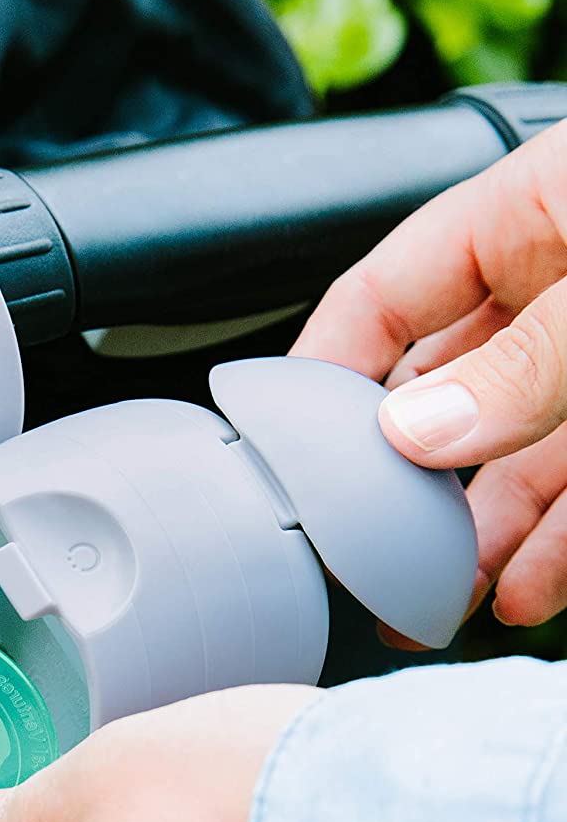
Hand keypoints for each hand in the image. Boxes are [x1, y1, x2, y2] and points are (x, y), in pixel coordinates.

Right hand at [292, 118, 566, 639]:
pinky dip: (552, 549)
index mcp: (526, 217)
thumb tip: (415, 434)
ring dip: (473, 539)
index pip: (384, 296)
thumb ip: (520, 366)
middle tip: (360, 557)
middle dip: (400, 487)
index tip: (282, 448)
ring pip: (512, 461)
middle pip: (442, 400)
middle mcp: (555, 293)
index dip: (323, 372)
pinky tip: (520, 594)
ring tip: (434, 604)